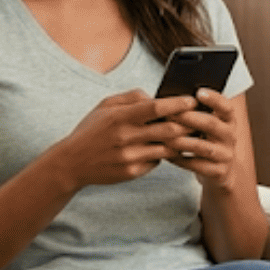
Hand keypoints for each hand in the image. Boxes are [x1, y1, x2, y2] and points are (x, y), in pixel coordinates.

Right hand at [48, 89, 196, 188]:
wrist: (72, 162)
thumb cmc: (91, 130)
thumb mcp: (105, 106)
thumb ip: (131, 97)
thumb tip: (157, 96)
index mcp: (120, 117)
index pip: (155, 108)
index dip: (177, 104)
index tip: (192, 101)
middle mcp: (126, 137)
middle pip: (169, 129)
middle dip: (187, 124)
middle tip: (197, 119)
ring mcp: (130, 157)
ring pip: (168, 148)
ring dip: (180, 141)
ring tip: (187, 134)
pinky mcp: (132, 172)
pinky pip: (157, 161)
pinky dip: (163, 154)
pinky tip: (163, 149)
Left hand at [163, 87, 244, 191]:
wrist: (221, 171)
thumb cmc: (205, 140)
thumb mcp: (206, 125)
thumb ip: (193, 112)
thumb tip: (166, 98)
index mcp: (228, 121)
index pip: (226, 107)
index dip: (214, 99)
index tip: (199, 91)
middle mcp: (230, 136)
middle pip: (211, 124)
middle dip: (189, 118)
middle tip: (169, 114)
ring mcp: (225, 155)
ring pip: (202, 146)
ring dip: (181, 141)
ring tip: (164, 137)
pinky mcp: (219, 172)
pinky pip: (197, 165)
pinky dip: (180, 160)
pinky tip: (167, 155)